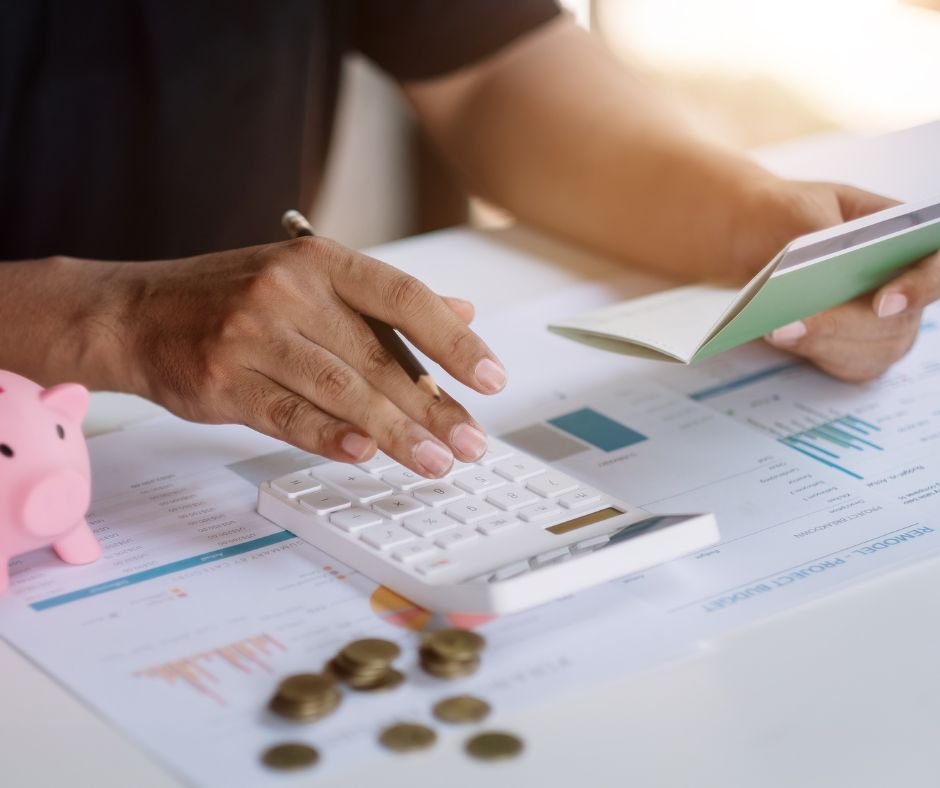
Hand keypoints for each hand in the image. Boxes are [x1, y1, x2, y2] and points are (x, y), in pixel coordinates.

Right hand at [112, 237, 506, 476]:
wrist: (135, 313)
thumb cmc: (231, 297)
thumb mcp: (306, 278)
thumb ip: (382, 300)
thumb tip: (462, 311)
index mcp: (318, 261)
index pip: (404, 297)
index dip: (454, 340)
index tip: (492, 378)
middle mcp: (288, 291)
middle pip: (379, 356)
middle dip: (434, 405)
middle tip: (471, 442)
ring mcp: (250, 335)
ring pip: (340, 390)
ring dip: (396, 432)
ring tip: (436, 461)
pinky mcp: (220, 381)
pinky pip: (286, 414)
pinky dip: (328, 437)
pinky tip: (366, 455)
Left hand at [736, 179, 937, 381]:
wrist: (748, 235)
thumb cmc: (785, 212)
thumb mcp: (802, 208)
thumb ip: (824, 232)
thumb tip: (835, 262)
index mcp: (904, 234)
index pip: (935, 266)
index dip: (919, 287)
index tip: (881, 304)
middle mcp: (903, 281)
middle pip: (899, 319)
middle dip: (842, 324)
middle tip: (791, 324)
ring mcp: (884, 320)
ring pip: (877, 348)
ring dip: (825, 343)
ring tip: (777, 330)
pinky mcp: (855, 348)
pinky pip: (853, 366)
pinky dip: (818, 355)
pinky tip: (784, 340)